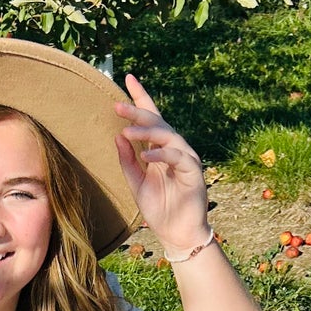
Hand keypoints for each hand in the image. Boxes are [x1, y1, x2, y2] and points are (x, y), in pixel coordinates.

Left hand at [113, 73, 209, 252]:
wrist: (177, 233)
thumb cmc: (158, 208)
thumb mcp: (136, 183)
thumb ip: (128, 161)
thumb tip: (118, 137)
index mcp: (159, 149)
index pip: (150, 118)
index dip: (140, 98)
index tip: (128, 78)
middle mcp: (173, 149)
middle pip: (157, 122)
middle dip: (137, 112)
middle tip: (117, 106)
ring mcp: (185, 158)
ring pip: (167, 135)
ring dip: (147, 132)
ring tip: (127, 132)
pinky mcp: (193, 171)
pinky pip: (177, 156)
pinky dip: (161, 155)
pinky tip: (146, 157)